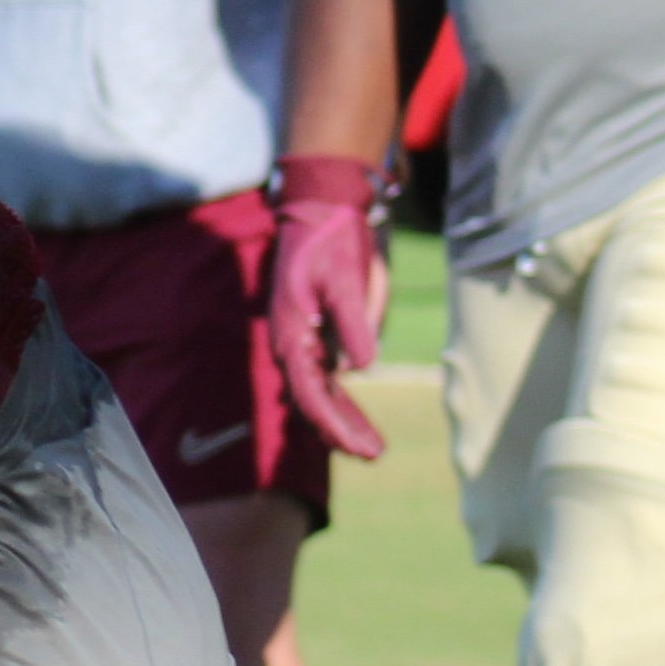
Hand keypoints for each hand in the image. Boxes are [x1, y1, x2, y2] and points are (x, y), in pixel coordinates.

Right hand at [263, 155, 393, 461]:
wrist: (321, 209)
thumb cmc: (333, 241)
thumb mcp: (347, 278)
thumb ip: (355, 322)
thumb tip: (364, 368)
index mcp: (292, 334)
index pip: (310, 394)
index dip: (335, 425)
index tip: (362, 449)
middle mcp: (290, 343)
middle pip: (311, 401)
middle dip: (340, 432)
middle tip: (373, 456)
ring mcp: (300, 340)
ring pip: (317, 392)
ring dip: (341, 420)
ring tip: (370, 446)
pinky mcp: (312, 332)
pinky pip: (323, 376)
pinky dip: (339, 399)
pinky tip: (354, 415)